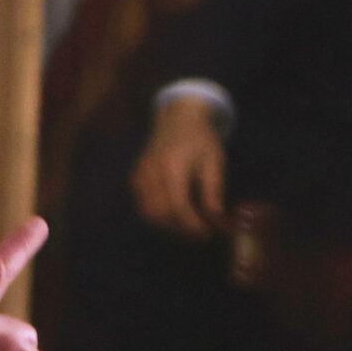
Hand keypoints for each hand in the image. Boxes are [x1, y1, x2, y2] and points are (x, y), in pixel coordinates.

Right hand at [131, 97, 226, 237]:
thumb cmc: (200, 138)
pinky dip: (157, 215)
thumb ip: (213, 191)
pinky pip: (142, 205)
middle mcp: (151, 172)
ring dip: (167, 225)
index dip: (192, 225)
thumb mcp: (214, 161)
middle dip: (180, 228)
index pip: (178, 206)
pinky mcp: (135, 177)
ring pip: (147, 213)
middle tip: (199, 232)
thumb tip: (216, 219)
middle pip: (159, 214)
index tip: (207, 233)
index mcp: (172, 167)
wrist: (177, 117)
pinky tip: (173, 213)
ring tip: (187, 224)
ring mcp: (140, 175)